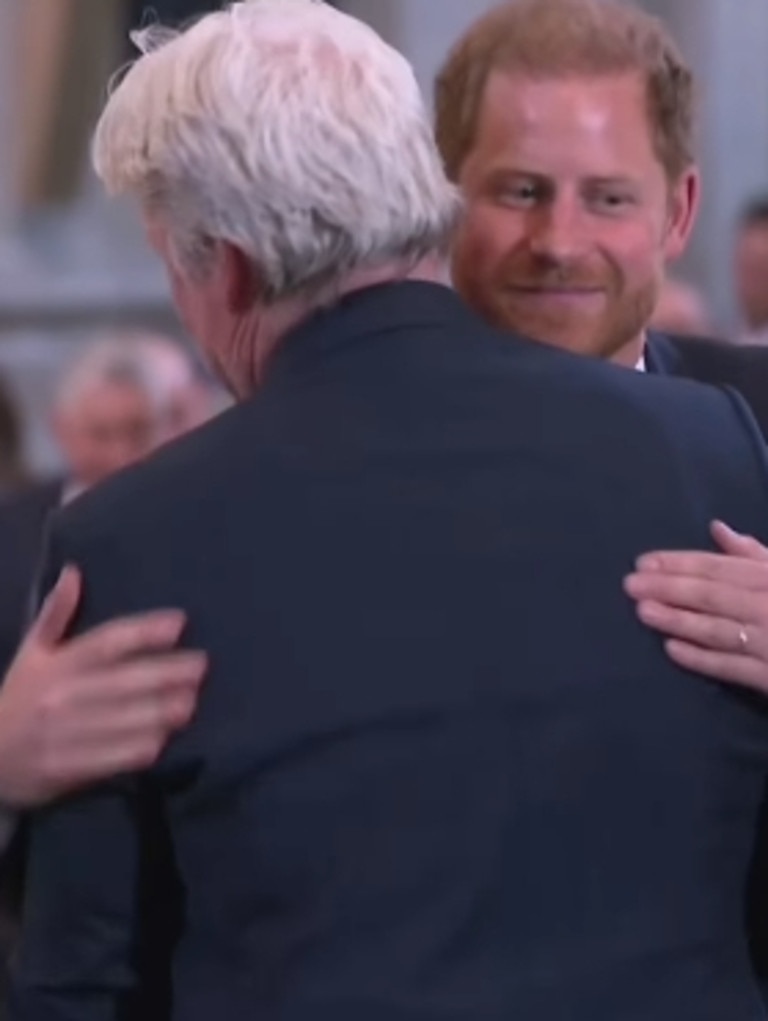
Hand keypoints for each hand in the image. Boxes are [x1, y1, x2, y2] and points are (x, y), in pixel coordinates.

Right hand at [0, 566, 206, 805]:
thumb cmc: (20, 698)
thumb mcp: (31, 654)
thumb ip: (55, 614)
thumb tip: (74, 571)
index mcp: (56, 664)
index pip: (106, 642)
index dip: (144, 632)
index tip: (179, 622)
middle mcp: (62, 696)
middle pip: (123, 681)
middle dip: (166, 673)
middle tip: (201, 665)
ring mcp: (65, 734)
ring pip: (123, 721)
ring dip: (161, 712)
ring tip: (191, 702)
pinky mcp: (68, 769)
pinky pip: (113, 758)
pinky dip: (141, 748)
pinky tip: (165, 738)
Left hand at [624, 521, 767, 693]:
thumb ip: (756, 554)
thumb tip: (717, 529)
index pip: (720, 568)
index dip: (680, 563)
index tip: (643, 562)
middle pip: (714, 595)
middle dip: (670, 588)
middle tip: (630, 584)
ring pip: (719, 629)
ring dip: (679, 620)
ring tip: (643, 612)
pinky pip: (734, 667)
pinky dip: (703, 659)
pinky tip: (672, 650)